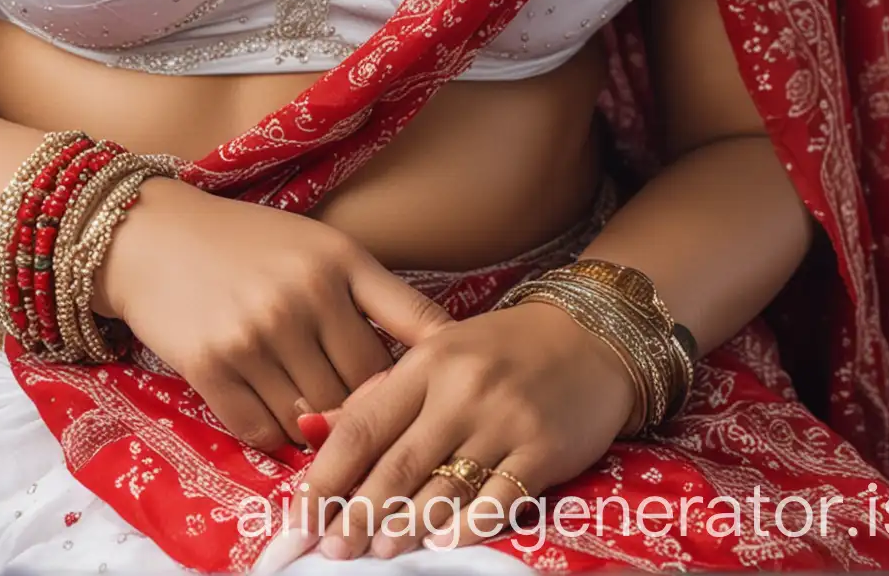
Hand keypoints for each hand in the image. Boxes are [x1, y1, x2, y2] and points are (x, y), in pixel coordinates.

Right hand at [92, 177, 451, 454]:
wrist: (152, 236)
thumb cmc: (245, 242)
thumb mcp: (318, 245)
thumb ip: (370, 296)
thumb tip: (426, 360)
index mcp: (337, 260)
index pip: (413, 327)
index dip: (435, 369)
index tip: (446, 393)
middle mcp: (301, 297)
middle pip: (365, 388)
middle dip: (369, 408)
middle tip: (364, 418)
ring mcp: (255, 335)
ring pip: (316, 418)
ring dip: (321, 428)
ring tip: (318, 418)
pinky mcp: (211, 368)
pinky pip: (264, 432)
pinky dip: (275, 437)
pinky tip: (274, 416)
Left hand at [296, 299, 635, 557]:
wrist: (589, 337)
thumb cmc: (502, 349)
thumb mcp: (438, 352)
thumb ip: (382, 393)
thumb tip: (315, 431)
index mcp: (427, 361)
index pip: (364, 424)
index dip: (326, 474)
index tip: (299, 514)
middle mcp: (461, 389)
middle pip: (397, 463)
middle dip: (358, 512)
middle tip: (331, 547)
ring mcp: (504, 421)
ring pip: (443, 487)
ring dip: (406, 526)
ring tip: (377, 550)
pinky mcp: (542, 451)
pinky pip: (498, 500)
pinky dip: (468, 527)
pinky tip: (443, 542)